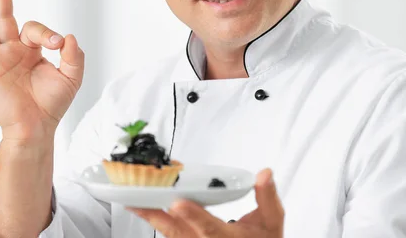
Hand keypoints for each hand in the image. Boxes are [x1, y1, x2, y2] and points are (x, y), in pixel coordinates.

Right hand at [0, 0, 84, 142]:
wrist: (37, 127)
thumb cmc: (53, 103)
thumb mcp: (72, 77)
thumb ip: (74, 56)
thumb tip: (68, 36)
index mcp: (32, 49)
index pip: (35, 28)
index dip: (46, 33)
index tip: (57, 45)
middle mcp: (12, 51)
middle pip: (4, 16)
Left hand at [129, 168, 283, 237]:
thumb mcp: (272, 223)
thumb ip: (268, 198)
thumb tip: (265, 174)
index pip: (210, 228)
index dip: (194, 216)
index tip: (179, 203)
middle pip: (178, 232)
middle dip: (157, 215)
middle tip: (137, 199)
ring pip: (170, 234)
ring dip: (151, 216)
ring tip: (132, 199)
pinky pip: (170, 234)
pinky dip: (156, 219)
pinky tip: (142, 207)